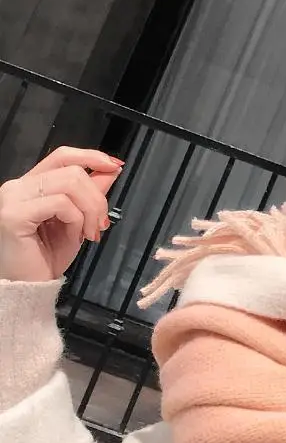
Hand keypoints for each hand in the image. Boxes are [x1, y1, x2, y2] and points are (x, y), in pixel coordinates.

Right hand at [0, 146, 123, 281]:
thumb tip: (111, 170)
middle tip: (102, 225)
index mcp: (32, 184)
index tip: (116, 166)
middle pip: (73, 171)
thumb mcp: (78, 221)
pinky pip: (60, 204)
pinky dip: (77, 220)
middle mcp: (18, 186)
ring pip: (69, 184)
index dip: (91, 156)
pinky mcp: (14, 215)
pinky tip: (76, 237)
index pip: (62, 156)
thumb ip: (90, 194)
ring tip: (90, 234)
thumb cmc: (47, 257)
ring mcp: (13, 198)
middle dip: (98, 198)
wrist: (30, 286)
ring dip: (90, 210)